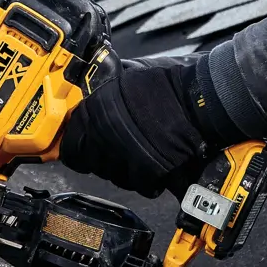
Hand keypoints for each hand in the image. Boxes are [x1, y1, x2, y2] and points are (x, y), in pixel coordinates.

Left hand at [59, 52, 208, 197]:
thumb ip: (103, 99)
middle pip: (94, 165)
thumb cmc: (165, 88)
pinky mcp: (144, 174)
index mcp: (93, 113)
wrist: (195, 102)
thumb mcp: (124, 82)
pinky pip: (139, 185)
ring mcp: (122, 157)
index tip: (85, 150)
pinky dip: (149, 180)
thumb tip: (93, 106)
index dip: (78, 149)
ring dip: (126, 170)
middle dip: (105, 161)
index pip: (70, 146)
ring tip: (142, 154)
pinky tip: (157, 166)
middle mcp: (102, 137)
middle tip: (122, 150)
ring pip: (115, 177)